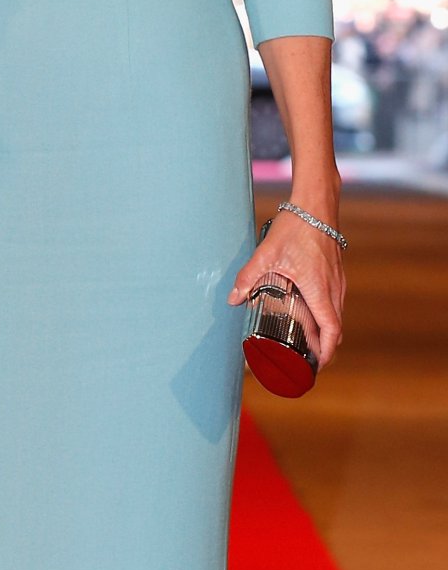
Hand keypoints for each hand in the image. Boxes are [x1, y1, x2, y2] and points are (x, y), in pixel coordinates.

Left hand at [229, 209, 344, 367]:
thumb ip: (248, 277)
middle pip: (335, 328)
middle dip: (322, 348)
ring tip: (306, 343)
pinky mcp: (336, 272)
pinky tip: (310, 315)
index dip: (325, 352)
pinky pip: (335, 302)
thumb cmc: (296, 226)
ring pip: (336, 315)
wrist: (316, 203)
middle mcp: (333, 288)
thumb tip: (233, 299)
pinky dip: (327, 316)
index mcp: (319, 289)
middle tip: (305, 361)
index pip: (330, 331)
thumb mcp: (267, 252)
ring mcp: (337, 280)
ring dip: (325, 332)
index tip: (315, 366)